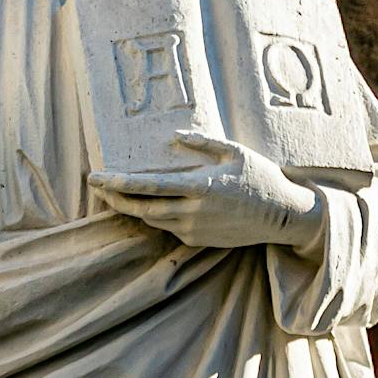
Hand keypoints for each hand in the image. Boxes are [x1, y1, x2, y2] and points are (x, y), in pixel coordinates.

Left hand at [91, 133, 324, 254]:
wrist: (281, 216)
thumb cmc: (260, 178)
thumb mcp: (235, 152)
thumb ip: (204, 143)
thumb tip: (177, 135)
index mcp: (199, 187)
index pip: (147, 186)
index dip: (118, 183)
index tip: (96, 177)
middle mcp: (192, 212)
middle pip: (141, 208)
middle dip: (115, 198)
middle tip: (97, 186)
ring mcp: (194, 229)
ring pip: (152, 221)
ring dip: (132, 208)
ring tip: (116, 194)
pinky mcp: (198, 241)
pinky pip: (169, 228)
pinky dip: (155, 217)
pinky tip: (149, 205)